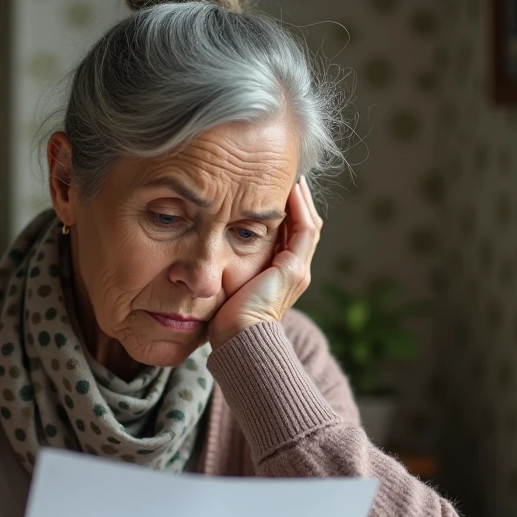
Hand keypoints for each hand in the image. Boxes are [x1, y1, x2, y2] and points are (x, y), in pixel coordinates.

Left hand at [208, 175, 322, 348]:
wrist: (239, 341)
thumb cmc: (227, 322)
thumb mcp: (229, 288)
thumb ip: (229, 270)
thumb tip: (208, 253)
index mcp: (283, 276)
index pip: (290, 235)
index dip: (286, 211)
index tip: (271, 189)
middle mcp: (296, 272)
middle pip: (303, 226)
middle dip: (296, 200)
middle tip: (286, 175)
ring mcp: (298, 270)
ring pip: (308, 224)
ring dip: (300, 198)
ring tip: (291, 176)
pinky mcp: (293, 269)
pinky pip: (304, 229)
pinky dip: (300, 207)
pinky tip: (291, 188)